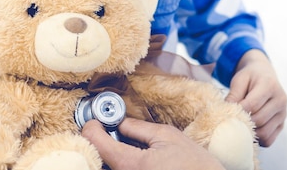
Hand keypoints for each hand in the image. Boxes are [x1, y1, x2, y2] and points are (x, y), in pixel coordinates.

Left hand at [82, 118, 224, 169]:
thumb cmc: (194, 165)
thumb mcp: (167, 136)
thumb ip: (138, 128)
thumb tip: (118, 121)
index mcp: (131, 165)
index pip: (96, 143)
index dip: (92, 127)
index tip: (94, 121)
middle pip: (98, 159)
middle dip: (100, 142)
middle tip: (108, 130)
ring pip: (107, 168)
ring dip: (109, 155)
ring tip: (123, 144)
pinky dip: (120, 163)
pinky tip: (133, 158)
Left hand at [225, 49, 286, 146]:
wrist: (264, 74)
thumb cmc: (250, 77)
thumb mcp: (239, 79)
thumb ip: (233, 94)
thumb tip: (226, 112)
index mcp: (270, 85)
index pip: (253, 104)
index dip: (238, 111)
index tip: (228, 112)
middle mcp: (280, 100)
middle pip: (259, 120)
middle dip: (243, 122)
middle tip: (231, 120)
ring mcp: (283, 114)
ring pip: (265, 133)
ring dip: (250, 133)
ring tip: (240, 125)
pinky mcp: (282, 124)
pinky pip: (269, 139)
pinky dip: (258, 139)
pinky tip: (249, 130)